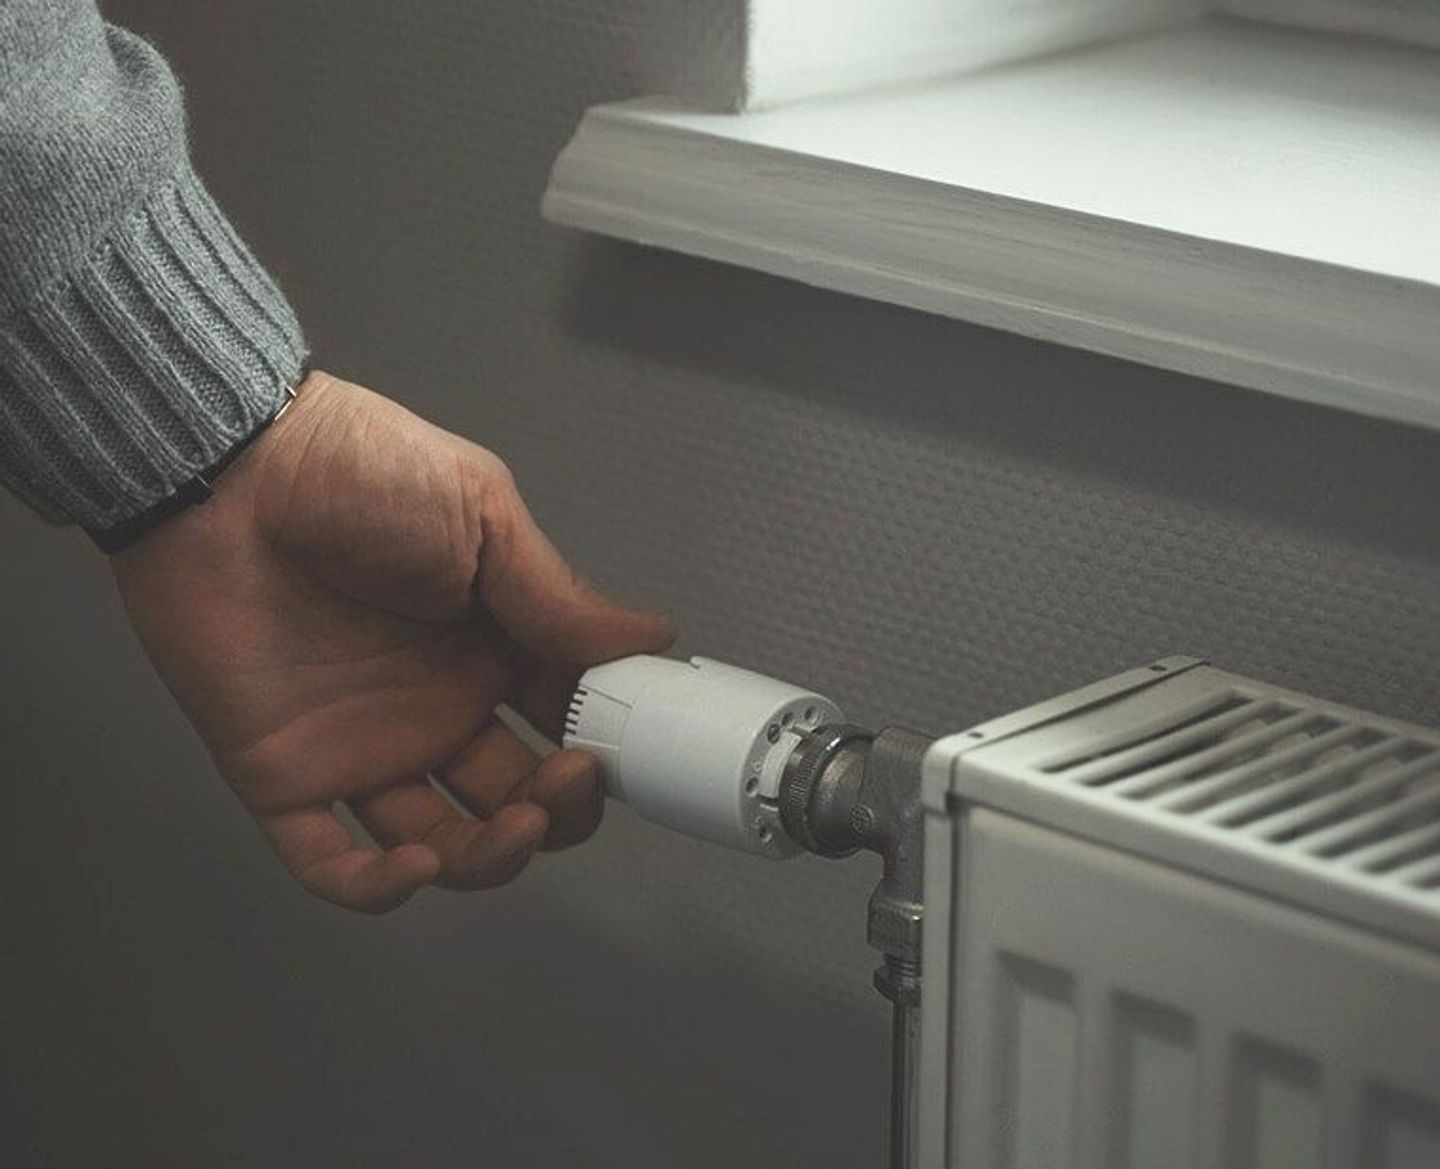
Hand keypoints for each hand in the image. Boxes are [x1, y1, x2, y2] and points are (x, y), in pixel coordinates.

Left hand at [113, 371, 671, 912]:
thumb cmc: (354, 470)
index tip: (638, 749)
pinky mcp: (287, 777)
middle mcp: (437, 707)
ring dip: (491, 857)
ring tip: (516, 824)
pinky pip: (330, 863)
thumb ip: (558, 594)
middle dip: (560, 808)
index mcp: (490, 647)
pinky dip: (377, 888)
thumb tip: (653, 637)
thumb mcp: (481, 514)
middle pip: (520, 798)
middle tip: (570, 780)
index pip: (568, 724)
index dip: (606, 748)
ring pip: (445, 844)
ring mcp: (365, 747)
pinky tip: (416, 862)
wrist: (225, 467)